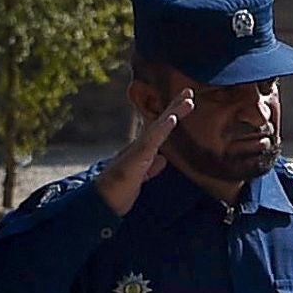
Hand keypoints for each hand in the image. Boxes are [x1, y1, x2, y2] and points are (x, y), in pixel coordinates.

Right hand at [93, 90, 191, 215]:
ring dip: (173, 112)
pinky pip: (151, 140)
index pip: (161, 128)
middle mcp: (140, 145)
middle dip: (175, 106)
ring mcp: (138, 149)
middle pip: (161, 121)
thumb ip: (151, 167)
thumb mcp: (141, 177)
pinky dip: (161, 129)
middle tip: (189, 91)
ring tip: (187, 100)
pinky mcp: (136, 157)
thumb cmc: (120, 190)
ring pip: (158, 126)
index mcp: (143, 149)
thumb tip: (162, 158)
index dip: (173, 114)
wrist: (104, 201)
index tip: (186, 101)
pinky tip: (171, 119)